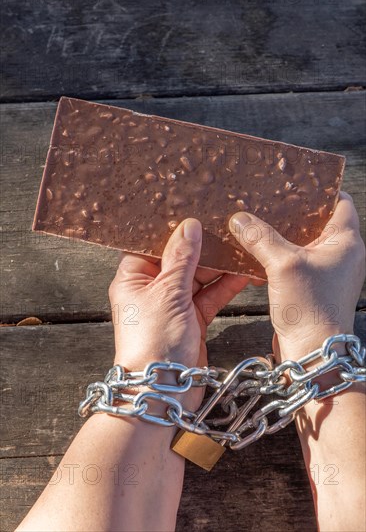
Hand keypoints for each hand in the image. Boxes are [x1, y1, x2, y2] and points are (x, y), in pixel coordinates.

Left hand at [108, 218, 250, 409]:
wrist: (163, 391)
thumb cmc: (153, 342)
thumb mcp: (168, 292)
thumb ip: (181, 258)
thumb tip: (189, 227)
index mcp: (133, 278)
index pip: (151, 245)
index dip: (171, 231)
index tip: (193, 214)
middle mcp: (151, 290)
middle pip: (178, 259)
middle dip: (201, 247)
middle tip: (224, 229)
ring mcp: (172, 306)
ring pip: (197, 277)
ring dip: (217, 266)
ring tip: (239, 247)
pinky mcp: (192, 321)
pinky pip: (210, 296)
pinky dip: (225, 286)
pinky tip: (242, 273)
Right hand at [229, 192, 364, 361]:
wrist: (313, 354)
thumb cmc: (311, 309)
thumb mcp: (283, 264)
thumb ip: (260, 237)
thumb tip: (239, 218)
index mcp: (345, 242)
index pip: (340, 202)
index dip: (320, 189)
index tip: (295, 181)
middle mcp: (340, 255)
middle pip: (317, 221)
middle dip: (292, 211)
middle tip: (266, 200)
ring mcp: (326, 273)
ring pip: (302, 243)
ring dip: (280, 235)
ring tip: (255, 222)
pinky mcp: (311, 288)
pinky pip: (293, 263)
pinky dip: (276, 256)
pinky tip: (254, 253)